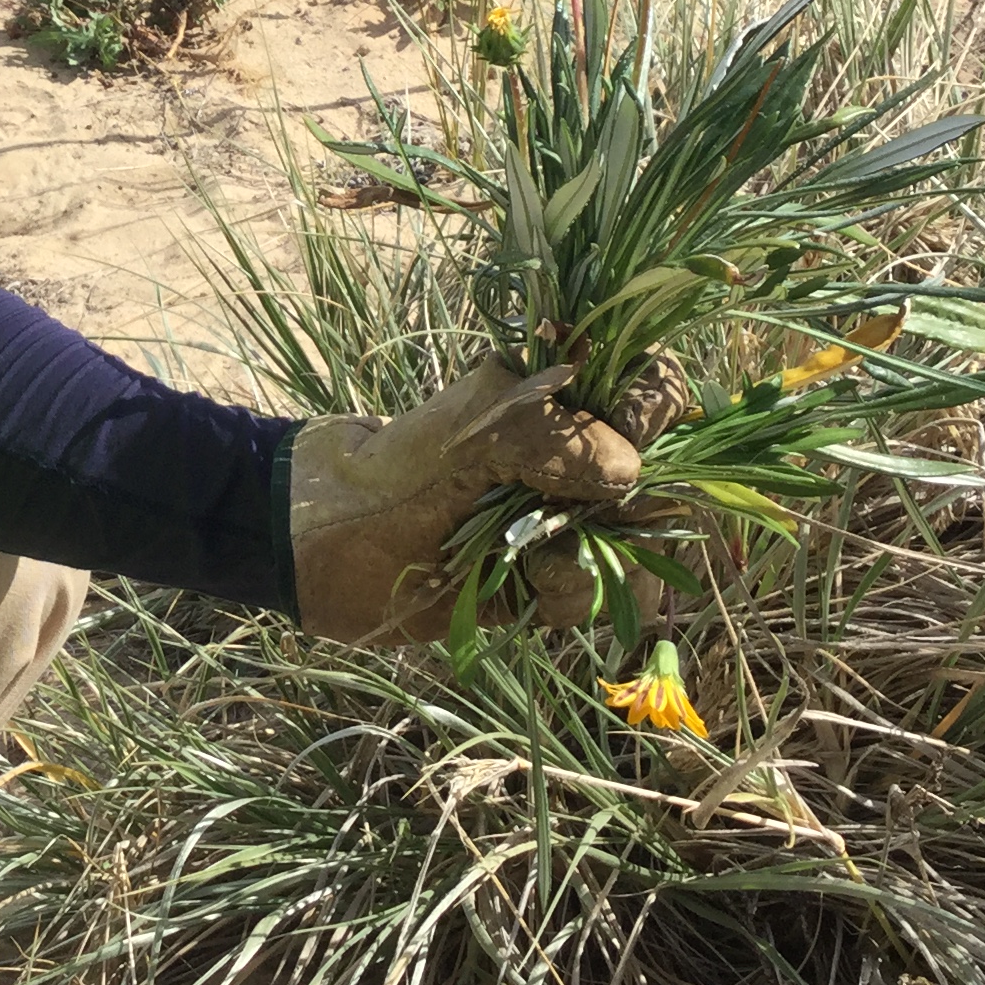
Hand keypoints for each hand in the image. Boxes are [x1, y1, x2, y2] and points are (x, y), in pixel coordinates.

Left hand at [289, 352, 681, 644]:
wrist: (323, 545)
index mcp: (560, 401)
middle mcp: (574, 461)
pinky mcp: (544, 586)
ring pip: (637, 548)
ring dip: (596, 555)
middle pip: (661, 478)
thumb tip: (632, 474)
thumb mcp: (475, 429)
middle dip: (633, 505)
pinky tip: (519, 584)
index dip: (655, 409)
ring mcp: (564, 525)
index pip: (653, 388)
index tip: (626, 432)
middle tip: (583, 509)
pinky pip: (593, 597)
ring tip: (537, 553)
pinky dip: (564, 592)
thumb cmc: (393, 467)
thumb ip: (560, 435)